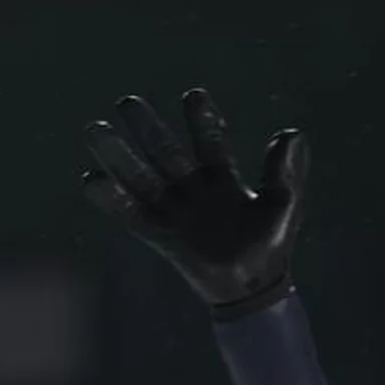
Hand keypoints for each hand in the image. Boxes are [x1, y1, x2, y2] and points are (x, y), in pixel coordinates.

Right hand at [81, 91, 306, 310]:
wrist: (254, 289)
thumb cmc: (272, 246)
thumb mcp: (284, 204)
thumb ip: (286, 171)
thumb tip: (293, 132)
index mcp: (223, 178)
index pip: (210, 142)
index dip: (202, 120)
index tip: (194, 95)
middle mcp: (194, 190)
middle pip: (165, 153)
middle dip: (147, 129)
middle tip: (127, 102)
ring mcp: (176, 211)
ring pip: (142, 178)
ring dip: (119, 156)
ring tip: (94, 129)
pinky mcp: (162, 236)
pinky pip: (133, 215)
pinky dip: (113, 199)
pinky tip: (91, 180)